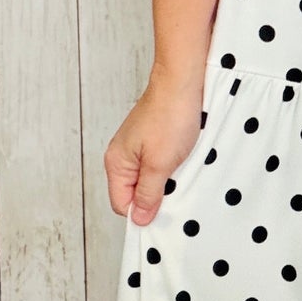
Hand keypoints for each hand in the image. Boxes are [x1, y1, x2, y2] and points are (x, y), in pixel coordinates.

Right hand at [103, 73, 205, 225]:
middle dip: (157, 195)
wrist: (183, 82)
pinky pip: (160, 164)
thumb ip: (148, 193)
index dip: (142, 212)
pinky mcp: (153, 139)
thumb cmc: (169, 115)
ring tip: (182, 168)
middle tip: (177, 187)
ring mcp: (138, 146)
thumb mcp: (160, 164)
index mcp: (116, 163)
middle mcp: (122, 155)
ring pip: (150, 178)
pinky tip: (185, 158)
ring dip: (168, 179)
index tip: (164, 210)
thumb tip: (138, 218)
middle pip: (135, 192)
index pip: (122, 204)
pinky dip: (173, 165)